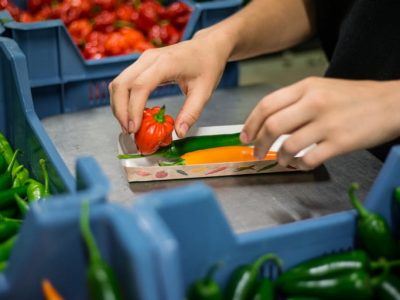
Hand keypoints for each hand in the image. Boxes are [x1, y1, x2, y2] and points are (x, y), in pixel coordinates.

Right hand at [109, 30, 230, 136]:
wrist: (207, 46)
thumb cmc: (208, 65)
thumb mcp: (205, 91)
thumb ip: (191, 113)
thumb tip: (179, 133)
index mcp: (166, 63)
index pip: (140, 86)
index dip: (133, 109)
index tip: (134, 128)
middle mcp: (149, 58)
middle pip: (122, 84)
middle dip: (121, 111)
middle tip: (129, 131)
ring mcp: (143, 59)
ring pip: (118, 83)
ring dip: (118, 106)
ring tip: (129, 125)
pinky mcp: (141, 64)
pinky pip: (124, 81)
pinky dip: (123, 99)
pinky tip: (131, 114)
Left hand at [240, 77, 399, 169]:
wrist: (391, 103)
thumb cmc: (353, 97)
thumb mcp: (321, 89)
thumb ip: (295, 102)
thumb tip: (268, 122)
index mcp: (306, 87)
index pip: (267, 104)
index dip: (250, 123)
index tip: (244, 137)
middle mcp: (314, 103)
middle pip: (272, 125)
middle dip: (258, 143)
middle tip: (256, 152)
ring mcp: (327, 123)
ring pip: (288, 145)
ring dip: (278, 157)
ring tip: (280, 160)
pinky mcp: (340, 143)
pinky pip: (308, 159)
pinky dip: (298, 165)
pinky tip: (298, 164)